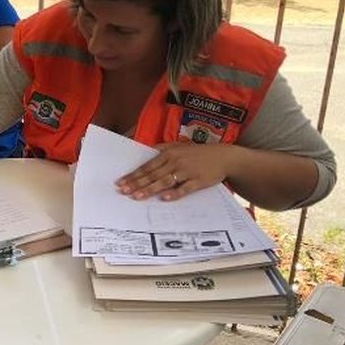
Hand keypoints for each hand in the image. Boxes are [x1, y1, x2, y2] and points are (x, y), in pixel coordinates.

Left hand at [116, 142, 236, 201]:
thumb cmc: (199, 153)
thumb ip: (162, 149)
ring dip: (150, 189)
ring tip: (137, 196)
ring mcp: (187, 171)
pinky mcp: (198, 181)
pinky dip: (174, 193)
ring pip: (164, 181)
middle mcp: (176, 161)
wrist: (224, 157)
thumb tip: (146, 151)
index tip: (121, 182)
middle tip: (123, 191)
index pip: (147, 166)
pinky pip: (184, 188)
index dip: (133, 175)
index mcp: (169, 153)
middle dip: (136, 183)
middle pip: (153, 174)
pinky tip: (164, 198)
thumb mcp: (179, 146)